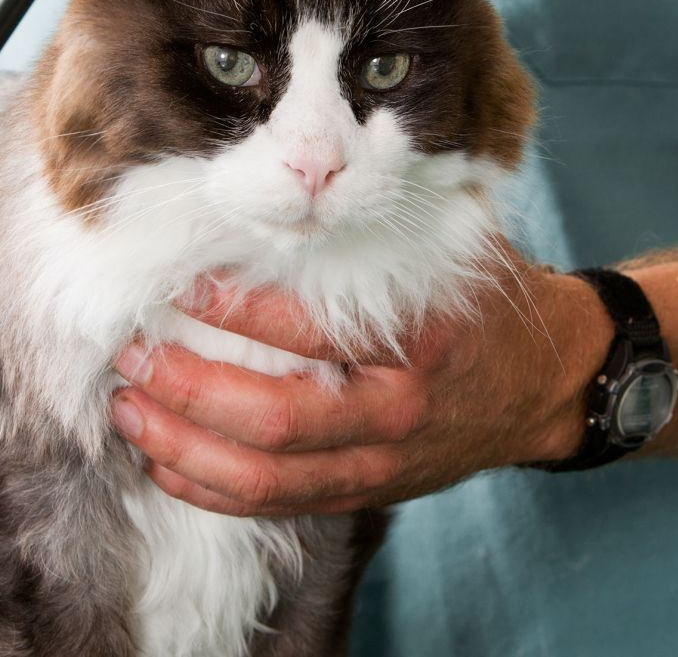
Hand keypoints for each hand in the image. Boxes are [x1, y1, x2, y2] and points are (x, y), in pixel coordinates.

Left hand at [108, 249, 613, 515]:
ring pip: (264, 478)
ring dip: (183, 447)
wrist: (547, 383)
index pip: (310, 333)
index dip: (234, 312)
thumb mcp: (454, 244)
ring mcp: (381, 465)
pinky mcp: (365, 494)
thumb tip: (293, 172)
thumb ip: (381, 215)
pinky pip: (274, 505)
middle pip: (274, 420)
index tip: (180, 285)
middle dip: (188, 389)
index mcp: (419, 342)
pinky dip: (209, 489)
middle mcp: (398, 414)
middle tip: (134, 351)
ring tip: (129, 408)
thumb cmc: (485, 302)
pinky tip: (162, 460)